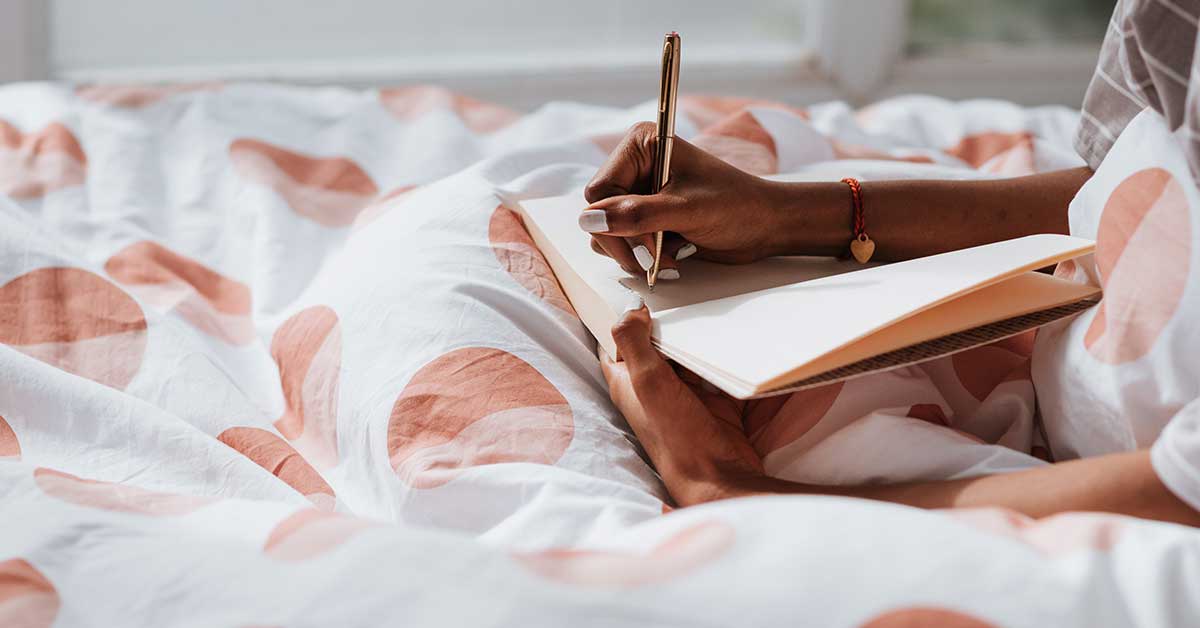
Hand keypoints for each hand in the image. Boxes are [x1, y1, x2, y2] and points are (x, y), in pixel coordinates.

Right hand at [580, 122, 809, 277]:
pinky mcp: (645, 216)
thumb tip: (587, 221)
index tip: (646, 245)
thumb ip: (636, 215)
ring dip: (635, 253)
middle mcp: (635, 165)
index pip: (599, 192)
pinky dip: (643, 256)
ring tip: (669, 256)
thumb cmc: (735, 207)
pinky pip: (622, 241)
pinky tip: (672, 255)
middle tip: (656, 259)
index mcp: (642, 145)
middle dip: (626, 242)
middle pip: (598, 215)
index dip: (616, 223)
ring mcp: (638, 192)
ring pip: (606, 231)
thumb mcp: (685, 211)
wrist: (766, 226)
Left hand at [599, 299, 764, 505]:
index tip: (642, 295)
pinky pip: (717, 372)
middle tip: (687, 298)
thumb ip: (634, 342)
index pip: (617, 343)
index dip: (625, 320)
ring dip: (698, 340)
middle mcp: (652, 389)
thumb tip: (631, 309)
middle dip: (671, 325)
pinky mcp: (712, 403)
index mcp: (626, 383)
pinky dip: (723, 359)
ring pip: (688, 356)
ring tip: (711, 314)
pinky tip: (734, 343)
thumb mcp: (648, 382)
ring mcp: (683, 396)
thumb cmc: (677, 437)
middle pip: (658, 345)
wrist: (719, 477)